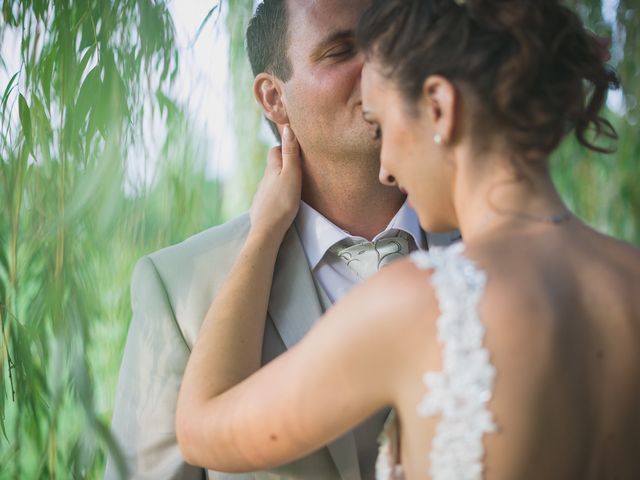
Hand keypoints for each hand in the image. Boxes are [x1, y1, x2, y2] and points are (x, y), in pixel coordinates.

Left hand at [249, 125, 301, 239]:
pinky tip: (283, 201)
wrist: (267, 230)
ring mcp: (261, 194)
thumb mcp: (291, 175)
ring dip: (280, 180)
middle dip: (283, 164)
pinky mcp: (261, 207)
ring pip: (271, 182)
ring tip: (293, 185)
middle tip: (298, 167)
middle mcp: (264, 179)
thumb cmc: (283, 202)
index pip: (275, 150)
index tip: (296, 149)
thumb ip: (290, 153)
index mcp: (272, 169)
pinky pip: (270, 196)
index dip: (284, 147)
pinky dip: (276, 194)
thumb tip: (287, 128)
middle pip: (273, 166)